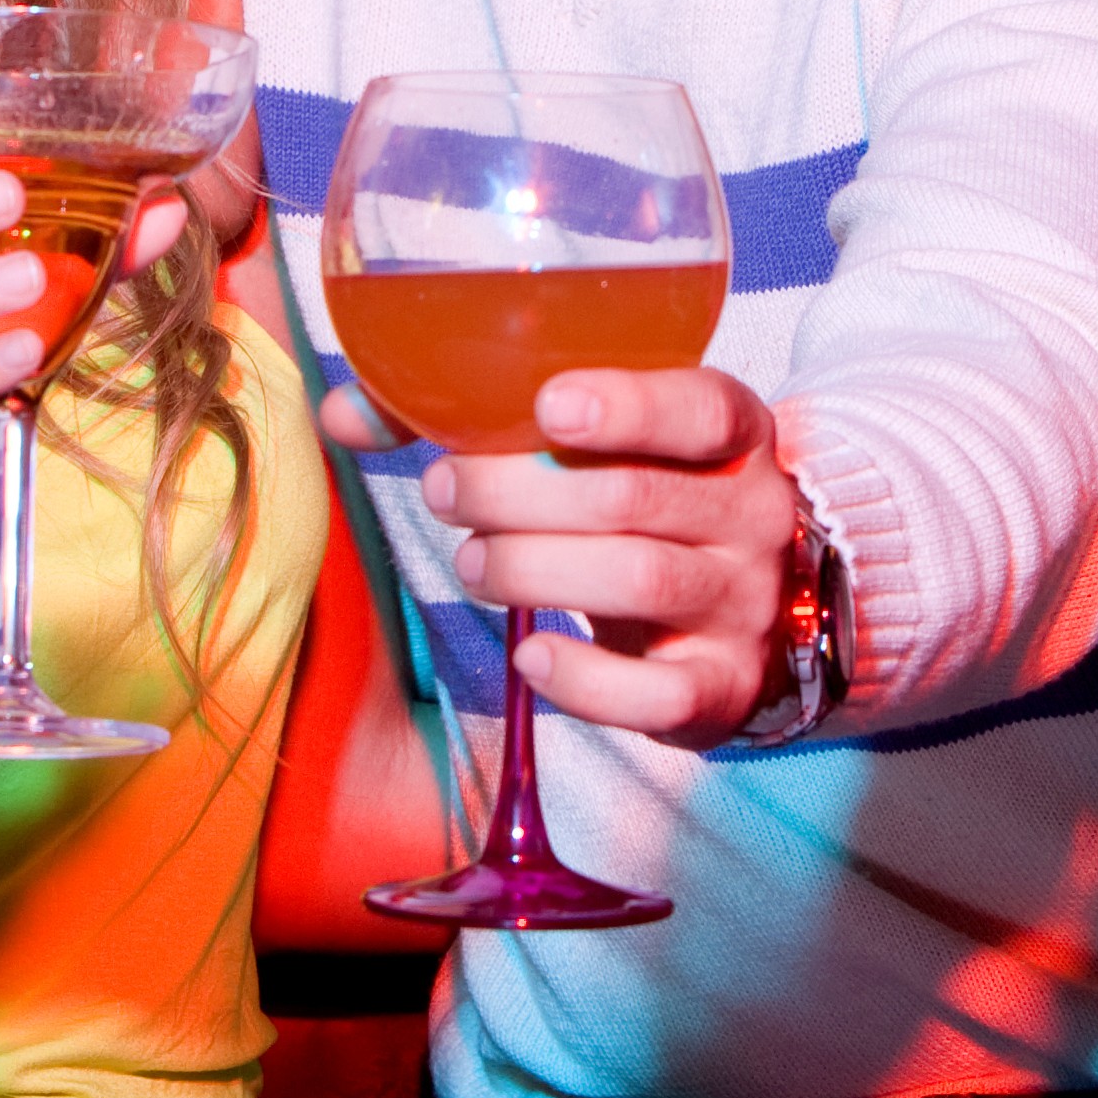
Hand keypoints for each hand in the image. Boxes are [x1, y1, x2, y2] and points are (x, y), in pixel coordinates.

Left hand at [318, 363, 790, 746]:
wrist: (737, 616)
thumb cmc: (640, 505)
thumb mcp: (596, 449)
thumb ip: (476, 422)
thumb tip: (344, 414)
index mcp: (732, 433)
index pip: (700, 407)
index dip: (629, 404)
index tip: (549, 405)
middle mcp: (753, 513)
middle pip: (634, 496)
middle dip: (518, 493)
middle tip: (444, 492)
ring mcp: (745, 603)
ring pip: (641, 580)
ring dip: (532, 570)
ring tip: (473, 564)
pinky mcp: (723, 687)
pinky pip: (658, 694)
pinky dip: (583, 681)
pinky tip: (531, 657)